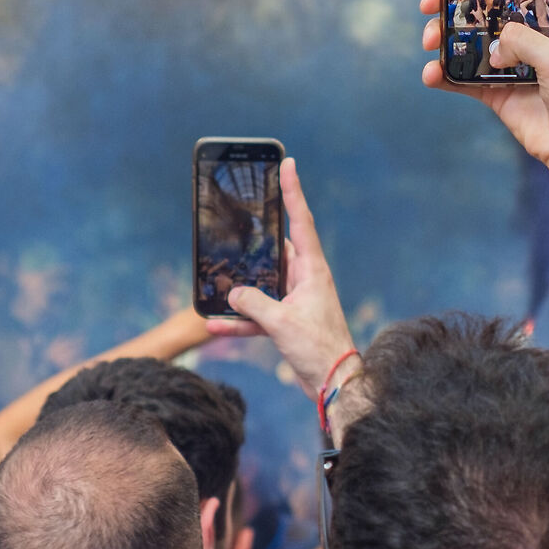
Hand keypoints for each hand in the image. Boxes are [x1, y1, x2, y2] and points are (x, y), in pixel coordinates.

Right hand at [207, 157, 357, 399]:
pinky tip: (214, 323)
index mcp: (313, 270)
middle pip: (279, 248)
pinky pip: (259, 313)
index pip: (301, 221)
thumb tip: (232, 293)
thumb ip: (254, 304)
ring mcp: (297, 300)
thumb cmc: (318, 349)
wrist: (334, 384)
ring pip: (264, 283)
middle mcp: (306, 279)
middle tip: (243, 211)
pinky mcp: (289, 321)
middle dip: (259, 235)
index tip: (288, 164)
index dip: (293, 191)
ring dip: (242, 284)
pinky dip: (239, 318)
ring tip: (218, 275)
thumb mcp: (281, 323)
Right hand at [418, 0, 548, 200]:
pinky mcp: (497, 91)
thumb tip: (495, 47)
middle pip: (486, 11)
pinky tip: (431, 74)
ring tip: (429, 44)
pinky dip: (445, 74)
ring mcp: (511, 64)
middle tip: (430, 7)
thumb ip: (525, 40)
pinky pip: (464, 78)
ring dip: (445, 39)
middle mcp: (532, 37)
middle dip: (455, 6)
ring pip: (470, 42)